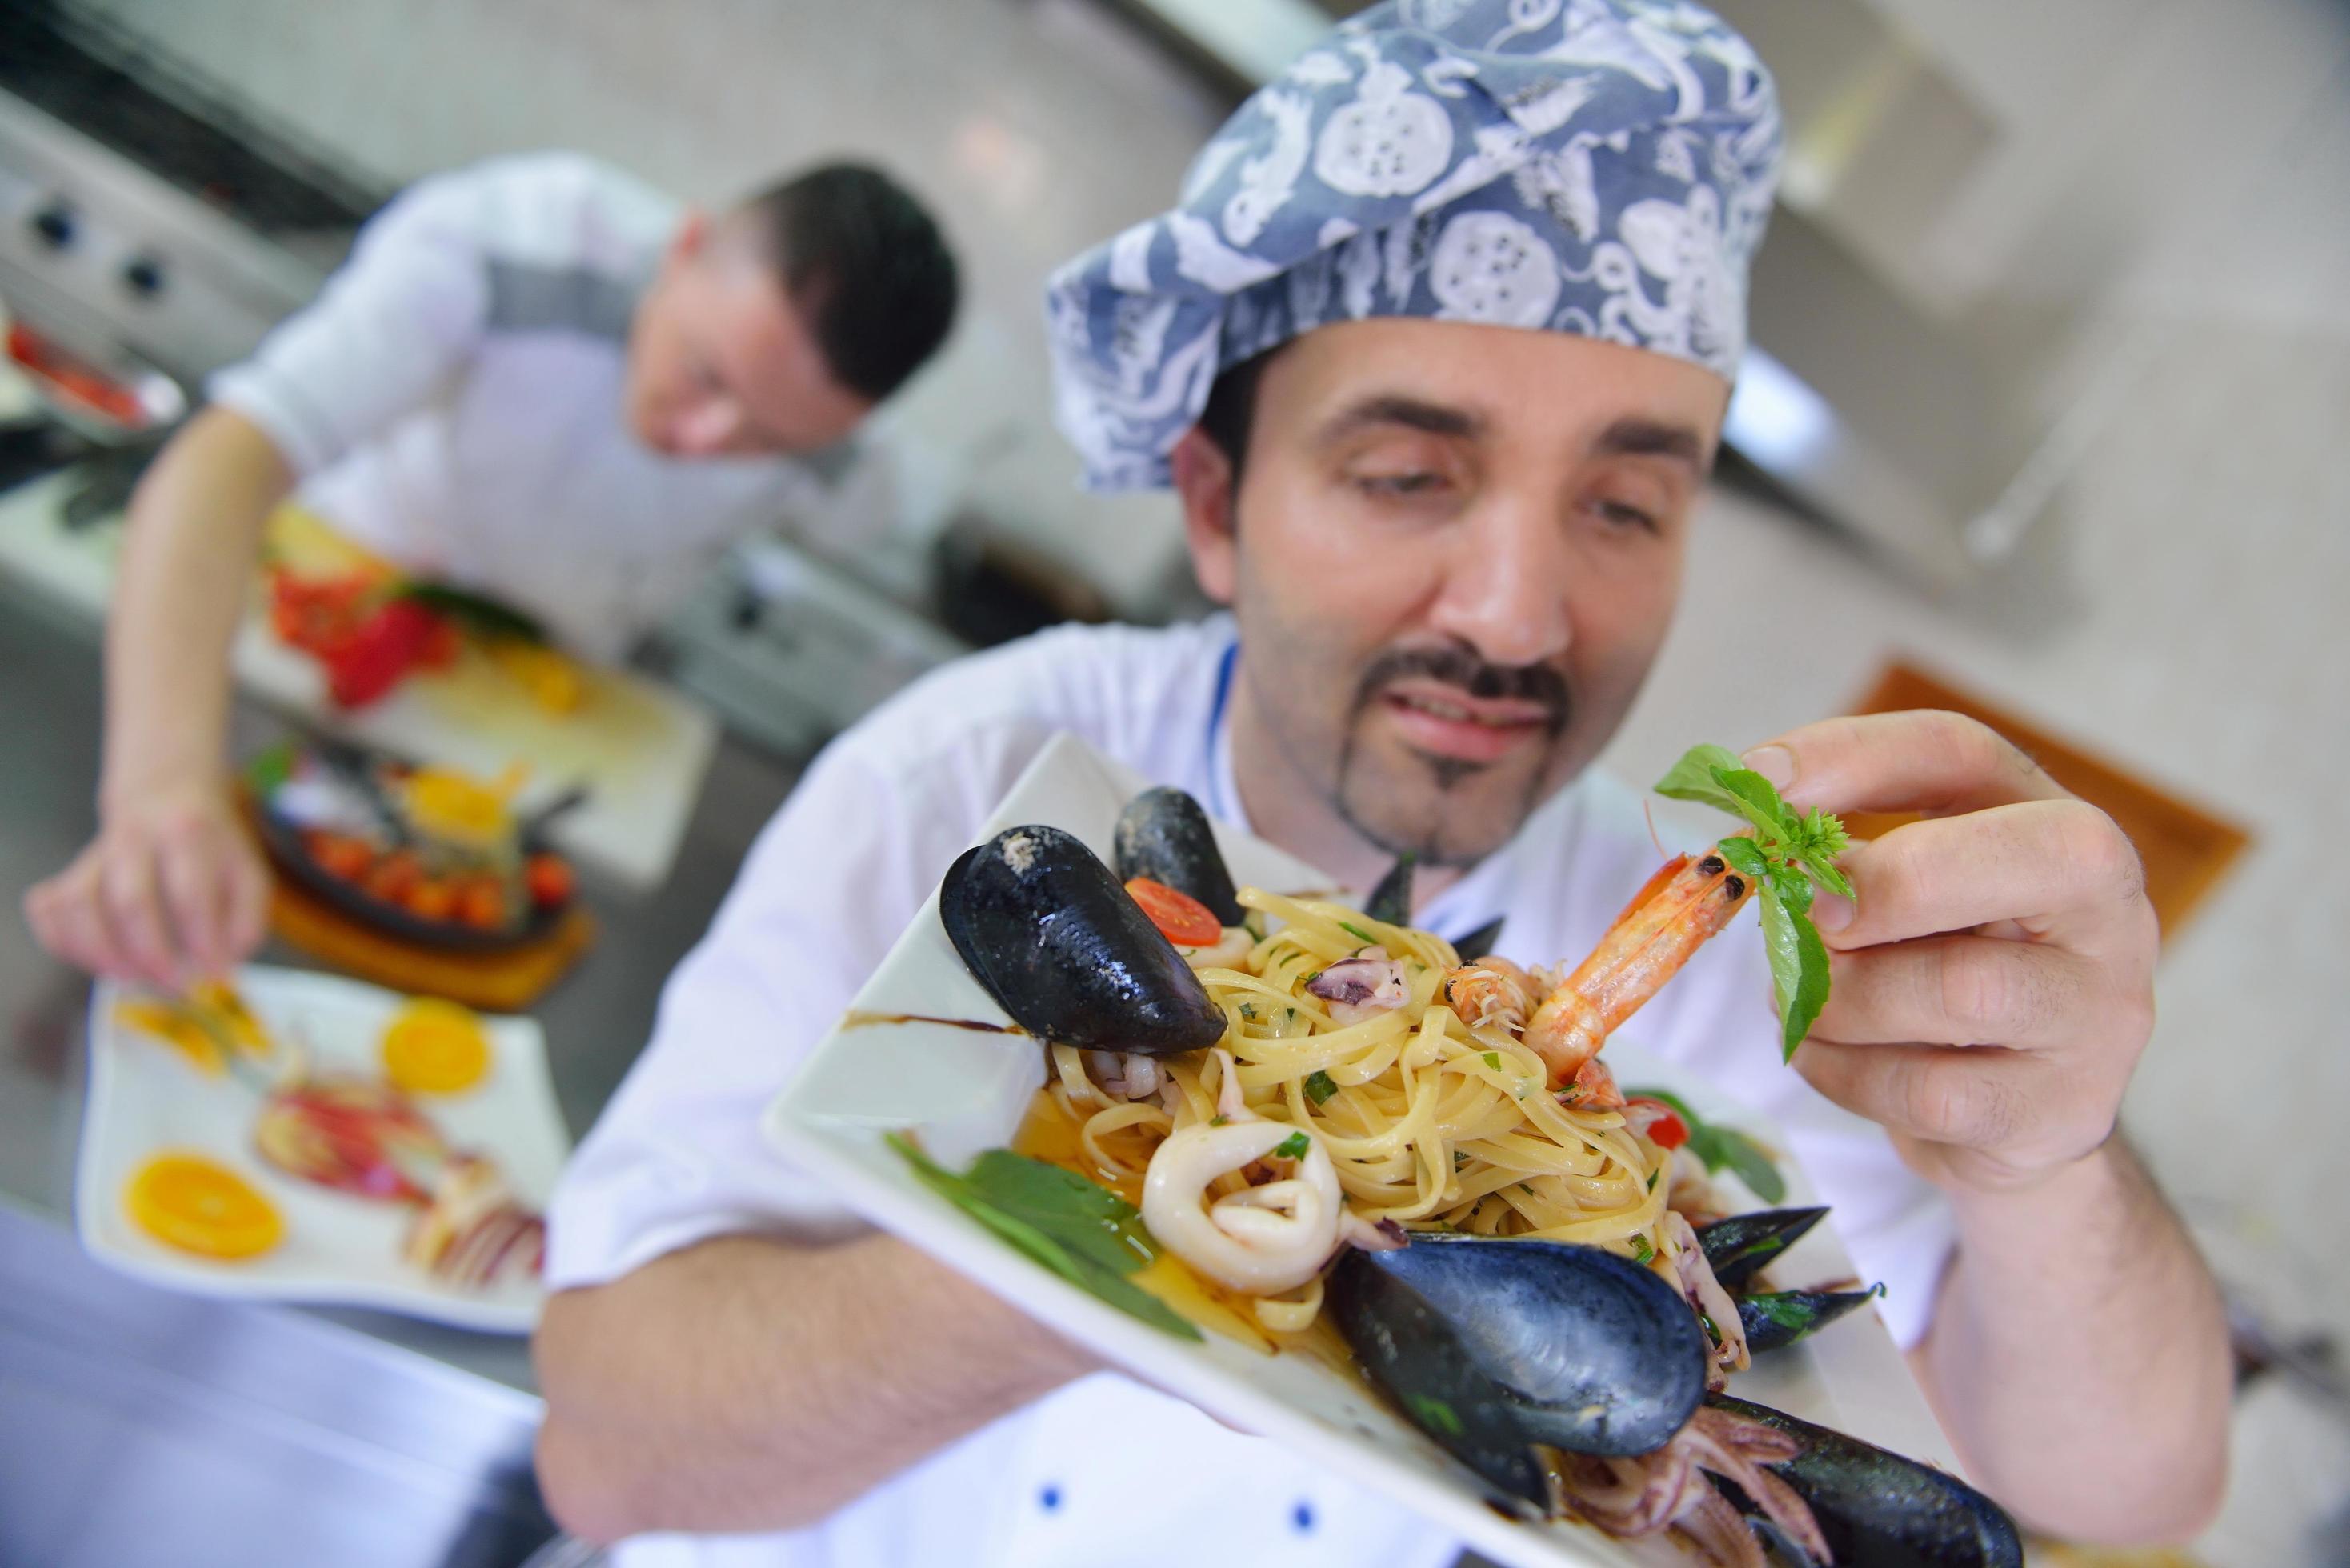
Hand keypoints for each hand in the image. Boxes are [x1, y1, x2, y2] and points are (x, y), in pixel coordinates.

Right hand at [24, 779, 271, 987]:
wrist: (167, 792)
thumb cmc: (212, 846)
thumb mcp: (248, 872)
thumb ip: (245, 922)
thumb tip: (220, 967)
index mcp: (188, 833)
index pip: (190, 891)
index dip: (201, 937)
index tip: (213, 970)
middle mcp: (135, 838)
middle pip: (129, 900)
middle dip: (150, 953)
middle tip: (174, 983)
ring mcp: (95, 855)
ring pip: (79, 905)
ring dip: (101, 953)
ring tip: (131, 978)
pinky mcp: (69, 871)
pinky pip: (48, 908)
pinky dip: (61, 941)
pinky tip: (92, 960)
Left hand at [1742, 711, 2158, 1193]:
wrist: (2017, 1113)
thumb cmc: (1943, 972)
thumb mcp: (1905, 895)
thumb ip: (1844, 857)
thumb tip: (1755, 843)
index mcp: (2055, 824)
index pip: (1960, 752)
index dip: (1850, 755)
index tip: (1758, 778)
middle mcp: (2105, 908)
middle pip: (2005, 860)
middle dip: (1878, 886)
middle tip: (1803, 913)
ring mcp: (2098, 1013)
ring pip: (1958, 990)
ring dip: (1841, 998)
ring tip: (1801, 1000)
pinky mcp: (2062, 1109)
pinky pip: (1928, 1091)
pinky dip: (1846, 1074)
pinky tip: (1825, 1058)